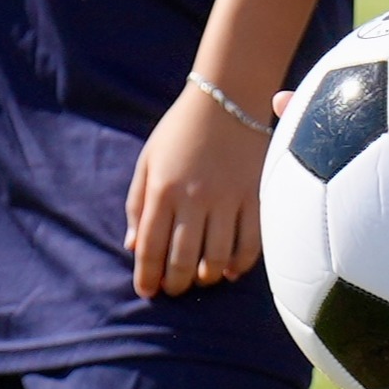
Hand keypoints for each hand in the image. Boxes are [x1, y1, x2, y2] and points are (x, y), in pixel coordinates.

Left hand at [124, 79, 268, 298]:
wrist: (227, 98)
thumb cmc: (180, 131)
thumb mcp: (148, 161)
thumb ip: (137, 204)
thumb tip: (133, 247)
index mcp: (163, 190)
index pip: (150, 247)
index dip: (147, 276)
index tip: (147, 291)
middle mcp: (194, 198)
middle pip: (183, 259)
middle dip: (175, 283)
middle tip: (174, 289)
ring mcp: (228, 198)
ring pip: (217, 257)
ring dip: (206, 277)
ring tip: (201, 279)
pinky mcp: (256, 195)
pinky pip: (251, 242)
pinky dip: (241, 264)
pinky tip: (231, 270)